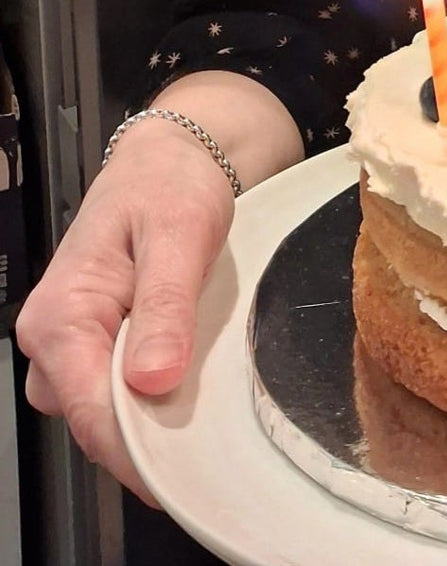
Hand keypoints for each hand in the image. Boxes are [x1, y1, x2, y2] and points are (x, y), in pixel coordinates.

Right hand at [16, 122, 234, 503]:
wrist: (169, 159)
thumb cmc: (170, 185)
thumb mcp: (179, 237)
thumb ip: (164, 308)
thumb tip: (153, 380)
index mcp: (60, 315)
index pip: (89, 411)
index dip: (135, 451)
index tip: (181, 474)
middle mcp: (50, 338)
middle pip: (93, 421)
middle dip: (146, 438)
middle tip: (208, 436)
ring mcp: (68, 346)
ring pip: (103, 412)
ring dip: (150, 418)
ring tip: (202, 398)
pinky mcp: (91, 346)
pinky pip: (113, 392)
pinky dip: (149, 397)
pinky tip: (186, 382)